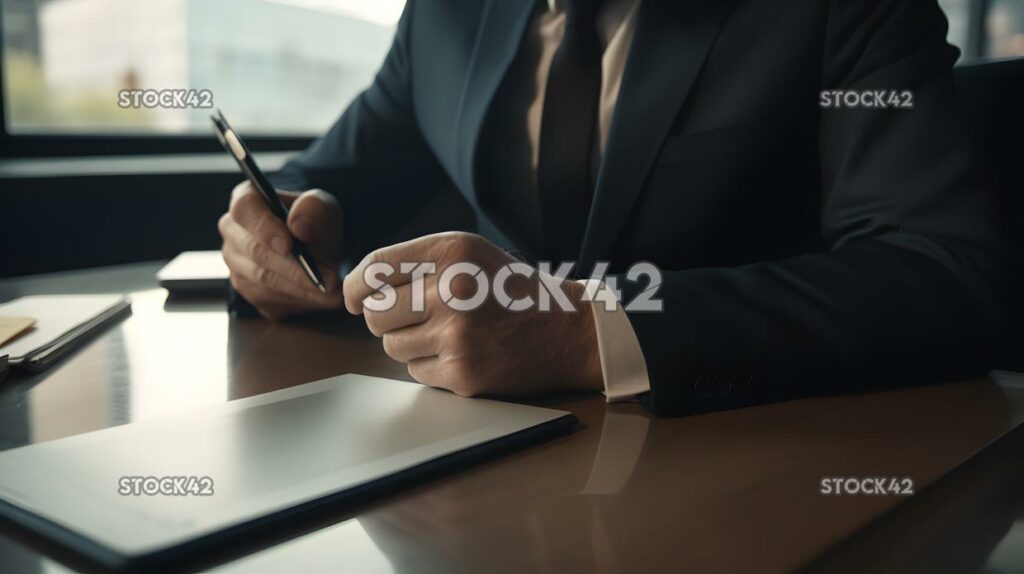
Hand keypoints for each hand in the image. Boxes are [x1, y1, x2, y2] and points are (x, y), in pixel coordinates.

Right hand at [219, 181, 344, 319]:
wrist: (316, 249)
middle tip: (329, 279)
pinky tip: (321, 299)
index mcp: (247, 200)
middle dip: (295, 268)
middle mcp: (233, 232)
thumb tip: (298, 225)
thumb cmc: (315, 222)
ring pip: (262, 280)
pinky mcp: (247, 290)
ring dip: (300, 288)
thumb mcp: (324, 207)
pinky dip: (298, 301)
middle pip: (255, 251)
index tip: (289, 246)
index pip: (245, 209)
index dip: (265, 228)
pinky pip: (268, 299)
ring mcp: (236, 263)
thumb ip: (314, 208)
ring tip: (332, 291)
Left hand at [342, 232, 603, 396]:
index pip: (374, 268)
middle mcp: (452, 289)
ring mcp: (456, 335)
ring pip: (391, 346)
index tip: (352, 297)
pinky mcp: (462, 372)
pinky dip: (430, 365)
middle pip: (375, 313)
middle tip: (410, 318)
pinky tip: (461, 353)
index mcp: (452, 251)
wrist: (569, 330)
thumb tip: (358, 289)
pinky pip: (416, 371)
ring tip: (446, 333)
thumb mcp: (471, 254)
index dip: (354, 286)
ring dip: (409, 343)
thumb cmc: (512, 290)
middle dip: (385, 318)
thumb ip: (418, 262)